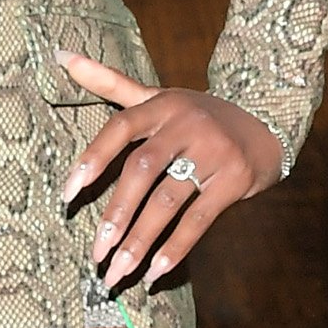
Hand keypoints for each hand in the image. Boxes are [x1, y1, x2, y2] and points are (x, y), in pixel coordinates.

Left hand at [55, 53, 284, 283]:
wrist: (267, 121)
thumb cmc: (198, 115)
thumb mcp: (158, 96)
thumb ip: (110, 82)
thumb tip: (60, 55)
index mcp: (161, 105)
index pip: (120, 128)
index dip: (93, 159)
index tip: (67, 194)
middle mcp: (186, 125)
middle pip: (142, 170)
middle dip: (116, 214)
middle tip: (95, 252)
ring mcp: (213, 152)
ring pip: (168, 200)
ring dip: (140, 240)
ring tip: (118, 271)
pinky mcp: (234, 179)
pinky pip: (199, 219)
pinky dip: (175, 248)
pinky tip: (155, 272)